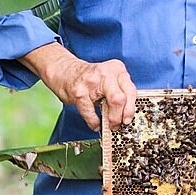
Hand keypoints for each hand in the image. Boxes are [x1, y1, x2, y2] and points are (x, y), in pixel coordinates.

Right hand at [22, 42, 137, 130]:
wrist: (64, 71)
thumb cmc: (89, 78)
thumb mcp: (109, 79)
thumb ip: (120, 91)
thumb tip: (127, 114)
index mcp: (117, 69)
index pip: (131, 90)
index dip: (131, 109)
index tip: (128, 119)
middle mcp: (107, 72)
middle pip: (122, 98)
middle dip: (121, 116)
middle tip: (118, 124)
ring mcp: (92, 81)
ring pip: (111, 104)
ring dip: (110, 120)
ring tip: (108, 125)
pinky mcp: (79, 91)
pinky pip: (90, 112)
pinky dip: (94, 122)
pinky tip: (95, 124)